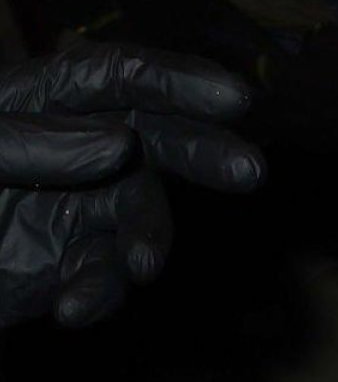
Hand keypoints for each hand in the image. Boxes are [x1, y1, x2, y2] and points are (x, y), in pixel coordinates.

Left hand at [0, 41, 262, 329]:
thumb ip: (41, 142)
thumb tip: (122, 145)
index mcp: (50, 95)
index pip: (126, 75)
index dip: (183, 80)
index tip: (234, 98)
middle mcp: (78, 144)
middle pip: (156, 137)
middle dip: (205, 152)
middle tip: (251, 172)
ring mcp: (74, 205)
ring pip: (139, 212)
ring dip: (151, 237)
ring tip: (146, 267)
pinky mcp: (62, 264)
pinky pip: (101, 273)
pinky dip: (100, 291)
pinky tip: (77, 307)